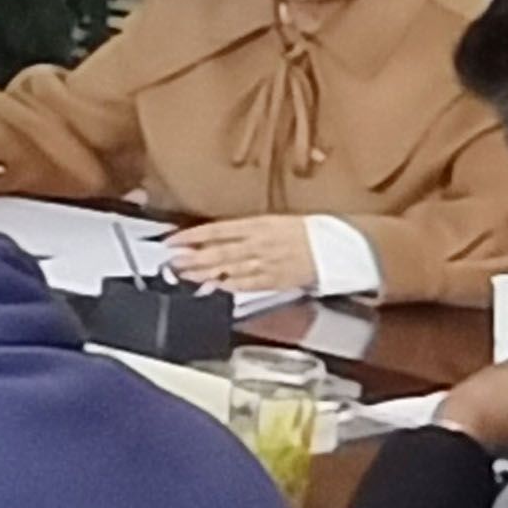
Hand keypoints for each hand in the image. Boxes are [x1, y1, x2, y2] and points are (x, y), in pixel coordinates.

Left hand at [161, 216, 319, 298]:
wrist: (334, 246)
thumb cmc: (306, 231)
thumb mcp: (273, 221)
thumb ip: (245, 230)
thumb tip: (217, 237)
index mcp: (257, 224)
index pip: (216, 229)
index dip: (192, 236)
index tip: (173, 240)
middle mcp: (258, 244)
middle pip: (218, 252)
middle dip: (192, 258)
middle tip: (172, 261)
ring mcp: (265, 264)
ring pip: (228, 269)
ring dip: (204, 273)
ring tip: (184, 275)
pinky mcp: (274, 280)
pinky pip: (247, 284)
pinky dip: (229, 286)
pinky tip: (214, 287)